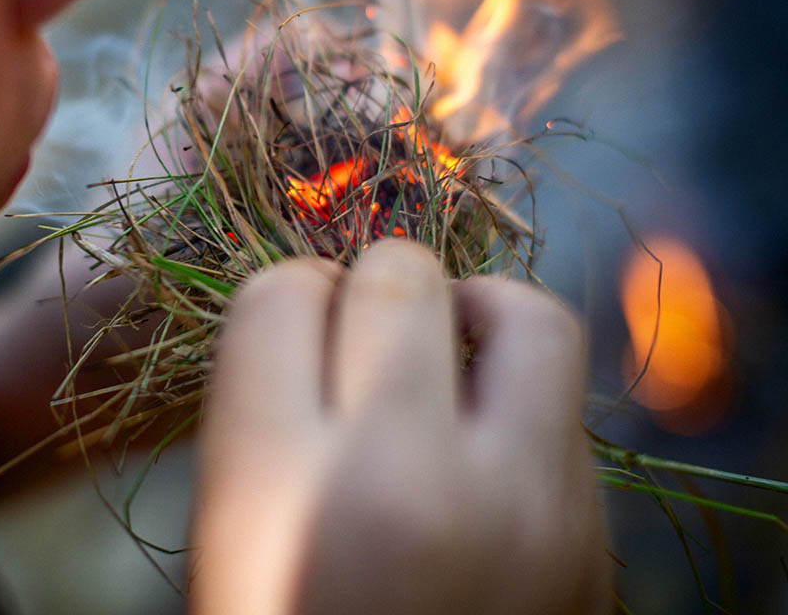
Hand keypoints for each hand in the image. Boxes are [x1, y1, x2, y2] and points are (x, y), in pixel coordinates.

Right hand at [191, 239, 609, 613]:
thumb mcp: (228, 539)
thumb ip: (264, 416)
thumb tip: (324, 305)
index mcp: (278, 486)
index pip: (279, 297)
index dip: (279, 301)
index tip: (290, 328)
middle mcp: (410, 482)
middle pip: (403, 277)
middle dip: (371, 285)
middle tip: (363, 329)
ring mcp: (529, 516)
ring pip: (529, 316)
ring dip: (472, 318)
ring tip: (444, 358)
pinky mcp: (597, 550)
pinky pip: (567, 414)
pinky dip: (518, 406)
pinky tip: (480, 455)